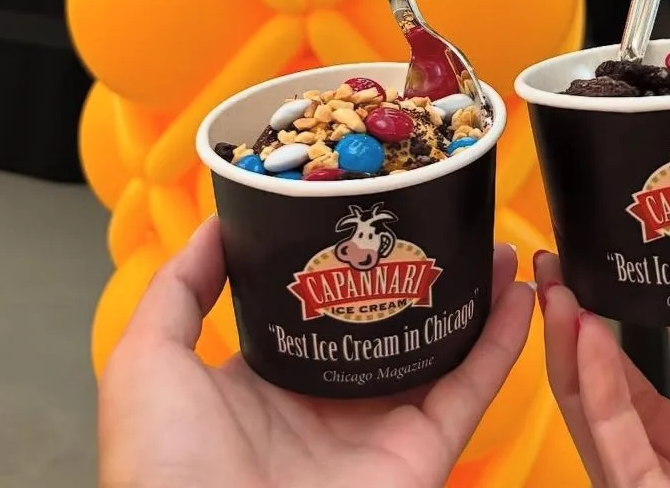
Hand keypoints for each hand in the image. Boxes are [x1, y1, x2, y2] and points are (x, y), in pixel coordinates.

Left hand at [100, 216, 533, 487]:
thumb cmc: (165, 467)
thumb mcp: (150, 360)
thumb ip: (181, 288)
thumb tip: (219, 220)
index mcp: (265, 385)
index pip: (317, 309)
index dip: (345, 259)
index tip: (370, 207)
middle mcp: (327, 405)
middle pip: (389, 325)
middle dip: (421, 271)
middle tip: (447, 213)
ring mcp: (377, 430)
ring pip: (440, 349)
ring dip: (473, 295)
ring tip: (495, 237)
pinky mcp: (420, 454)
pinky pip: (470, 389)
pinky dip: (502, 342)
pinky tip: (519, 291)